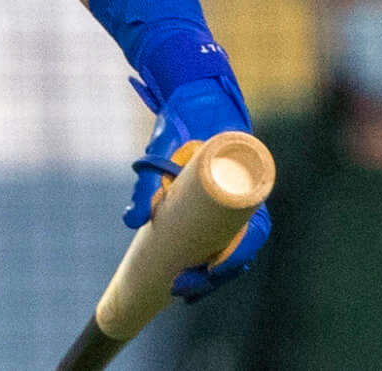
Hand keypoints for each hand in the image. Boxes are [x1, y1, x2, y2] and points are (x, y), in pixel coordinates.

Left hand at [126, 75, 270, 298]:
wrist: (194, 90)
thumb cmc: (184, 119)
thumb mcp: (163, 147)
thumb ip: (147, 182)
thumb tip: (130, 222)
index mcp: (246, 185)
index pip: (251, 236)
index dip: (234, 261)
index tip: (210, 275)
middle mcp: (245, 197)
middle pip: (239, 249)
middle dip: (215, 276)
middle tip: (182, 291)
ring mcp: (232, 201)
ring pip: (230, 246)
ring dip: (210, 271)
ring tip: (183, 291)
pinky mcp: (217, 201)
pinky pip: (219, 234)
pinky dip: (206, 255)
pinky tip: (189, 271)